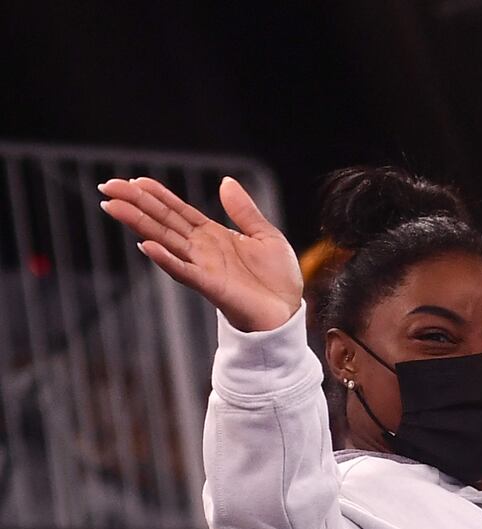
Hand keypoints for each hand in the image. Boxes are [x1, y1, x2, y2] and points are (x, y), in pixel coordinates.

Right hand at [98, 176, 302, 331]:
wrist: (288, 310)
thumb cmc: (277, 278)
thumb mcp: (265, 235)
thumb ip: (244, 210)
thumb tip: (226, 181)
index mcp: (214, 235)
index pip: (178, 210)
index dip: (157, 195)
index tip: (133, 180)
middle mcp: (202, 249)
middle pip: (163, 221)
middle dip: (136, 204)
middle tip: (107, 186)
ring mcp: (203, 267)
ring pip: (165, 241)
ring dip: (139, 224)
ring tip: (114, 207)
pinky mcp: (211, 286)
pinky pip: (185, 271)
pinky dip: (166, 259)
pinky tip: (147, 246)